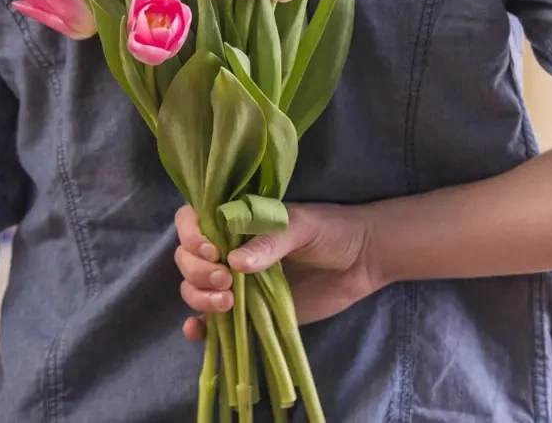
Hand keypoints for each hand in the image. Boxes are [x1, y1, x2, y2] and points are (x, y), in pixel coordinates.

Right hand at [173, 203, 382, 340]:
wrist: (363, 260)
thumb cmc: (333, 231)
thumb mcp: (303, 226)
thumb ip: (270, 241)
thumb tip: (235, 263)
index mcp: (239, 220)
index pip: (194, 221)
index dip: (191, 235)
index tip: (212, 251)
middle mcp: (231, 249)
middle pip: (188, 259)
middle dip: (197, 271)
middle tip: (226, 280)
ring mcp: (238, 281)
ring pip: (195, 288)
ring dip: (198, 296)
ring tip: (227, 302)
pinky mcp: (249, 310)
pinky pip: (213, 319)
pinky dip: (199, 326)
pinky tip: (196, 329)